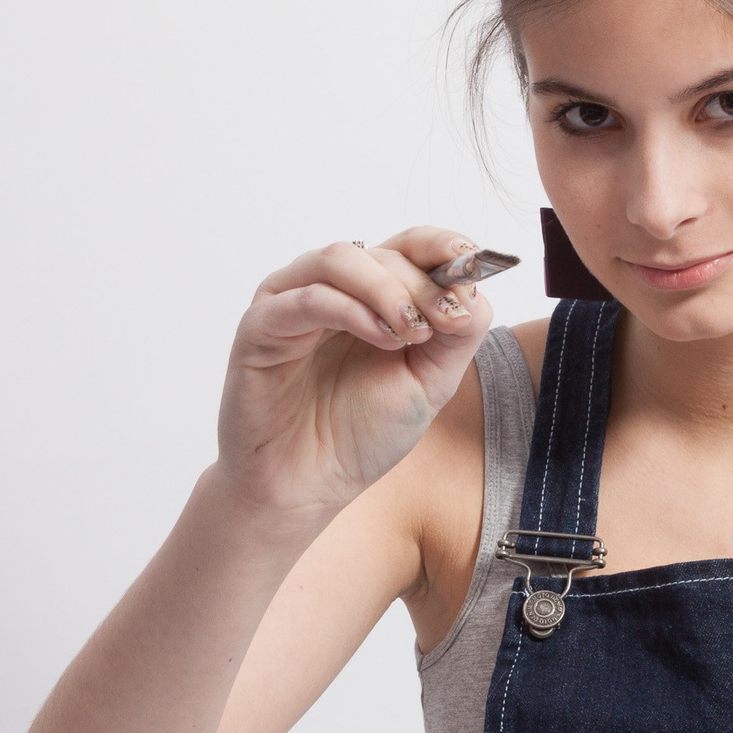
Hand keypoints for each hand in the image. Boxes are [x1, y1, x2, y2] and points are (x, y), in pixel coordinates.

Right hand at [214, 228, 494, 514]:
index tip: (471, 259)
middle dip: (422, 283)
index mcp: (370, 296)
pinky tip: (381, 338)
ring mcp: (290, 303)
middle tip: (445, 319)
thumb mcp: (429, 383)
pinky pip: (305, 298)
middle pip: (381, 253)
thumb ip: (456, 335)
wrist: (308, 487)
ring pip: (340, 259)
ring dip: (387, 288)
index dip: (440, 245)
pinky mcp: (259, 327)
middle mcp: (330, 290)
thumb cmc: (361, 434)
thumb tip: (472, 288)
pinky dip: (350, 309)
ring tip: (412, 331)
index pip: (407, 246)